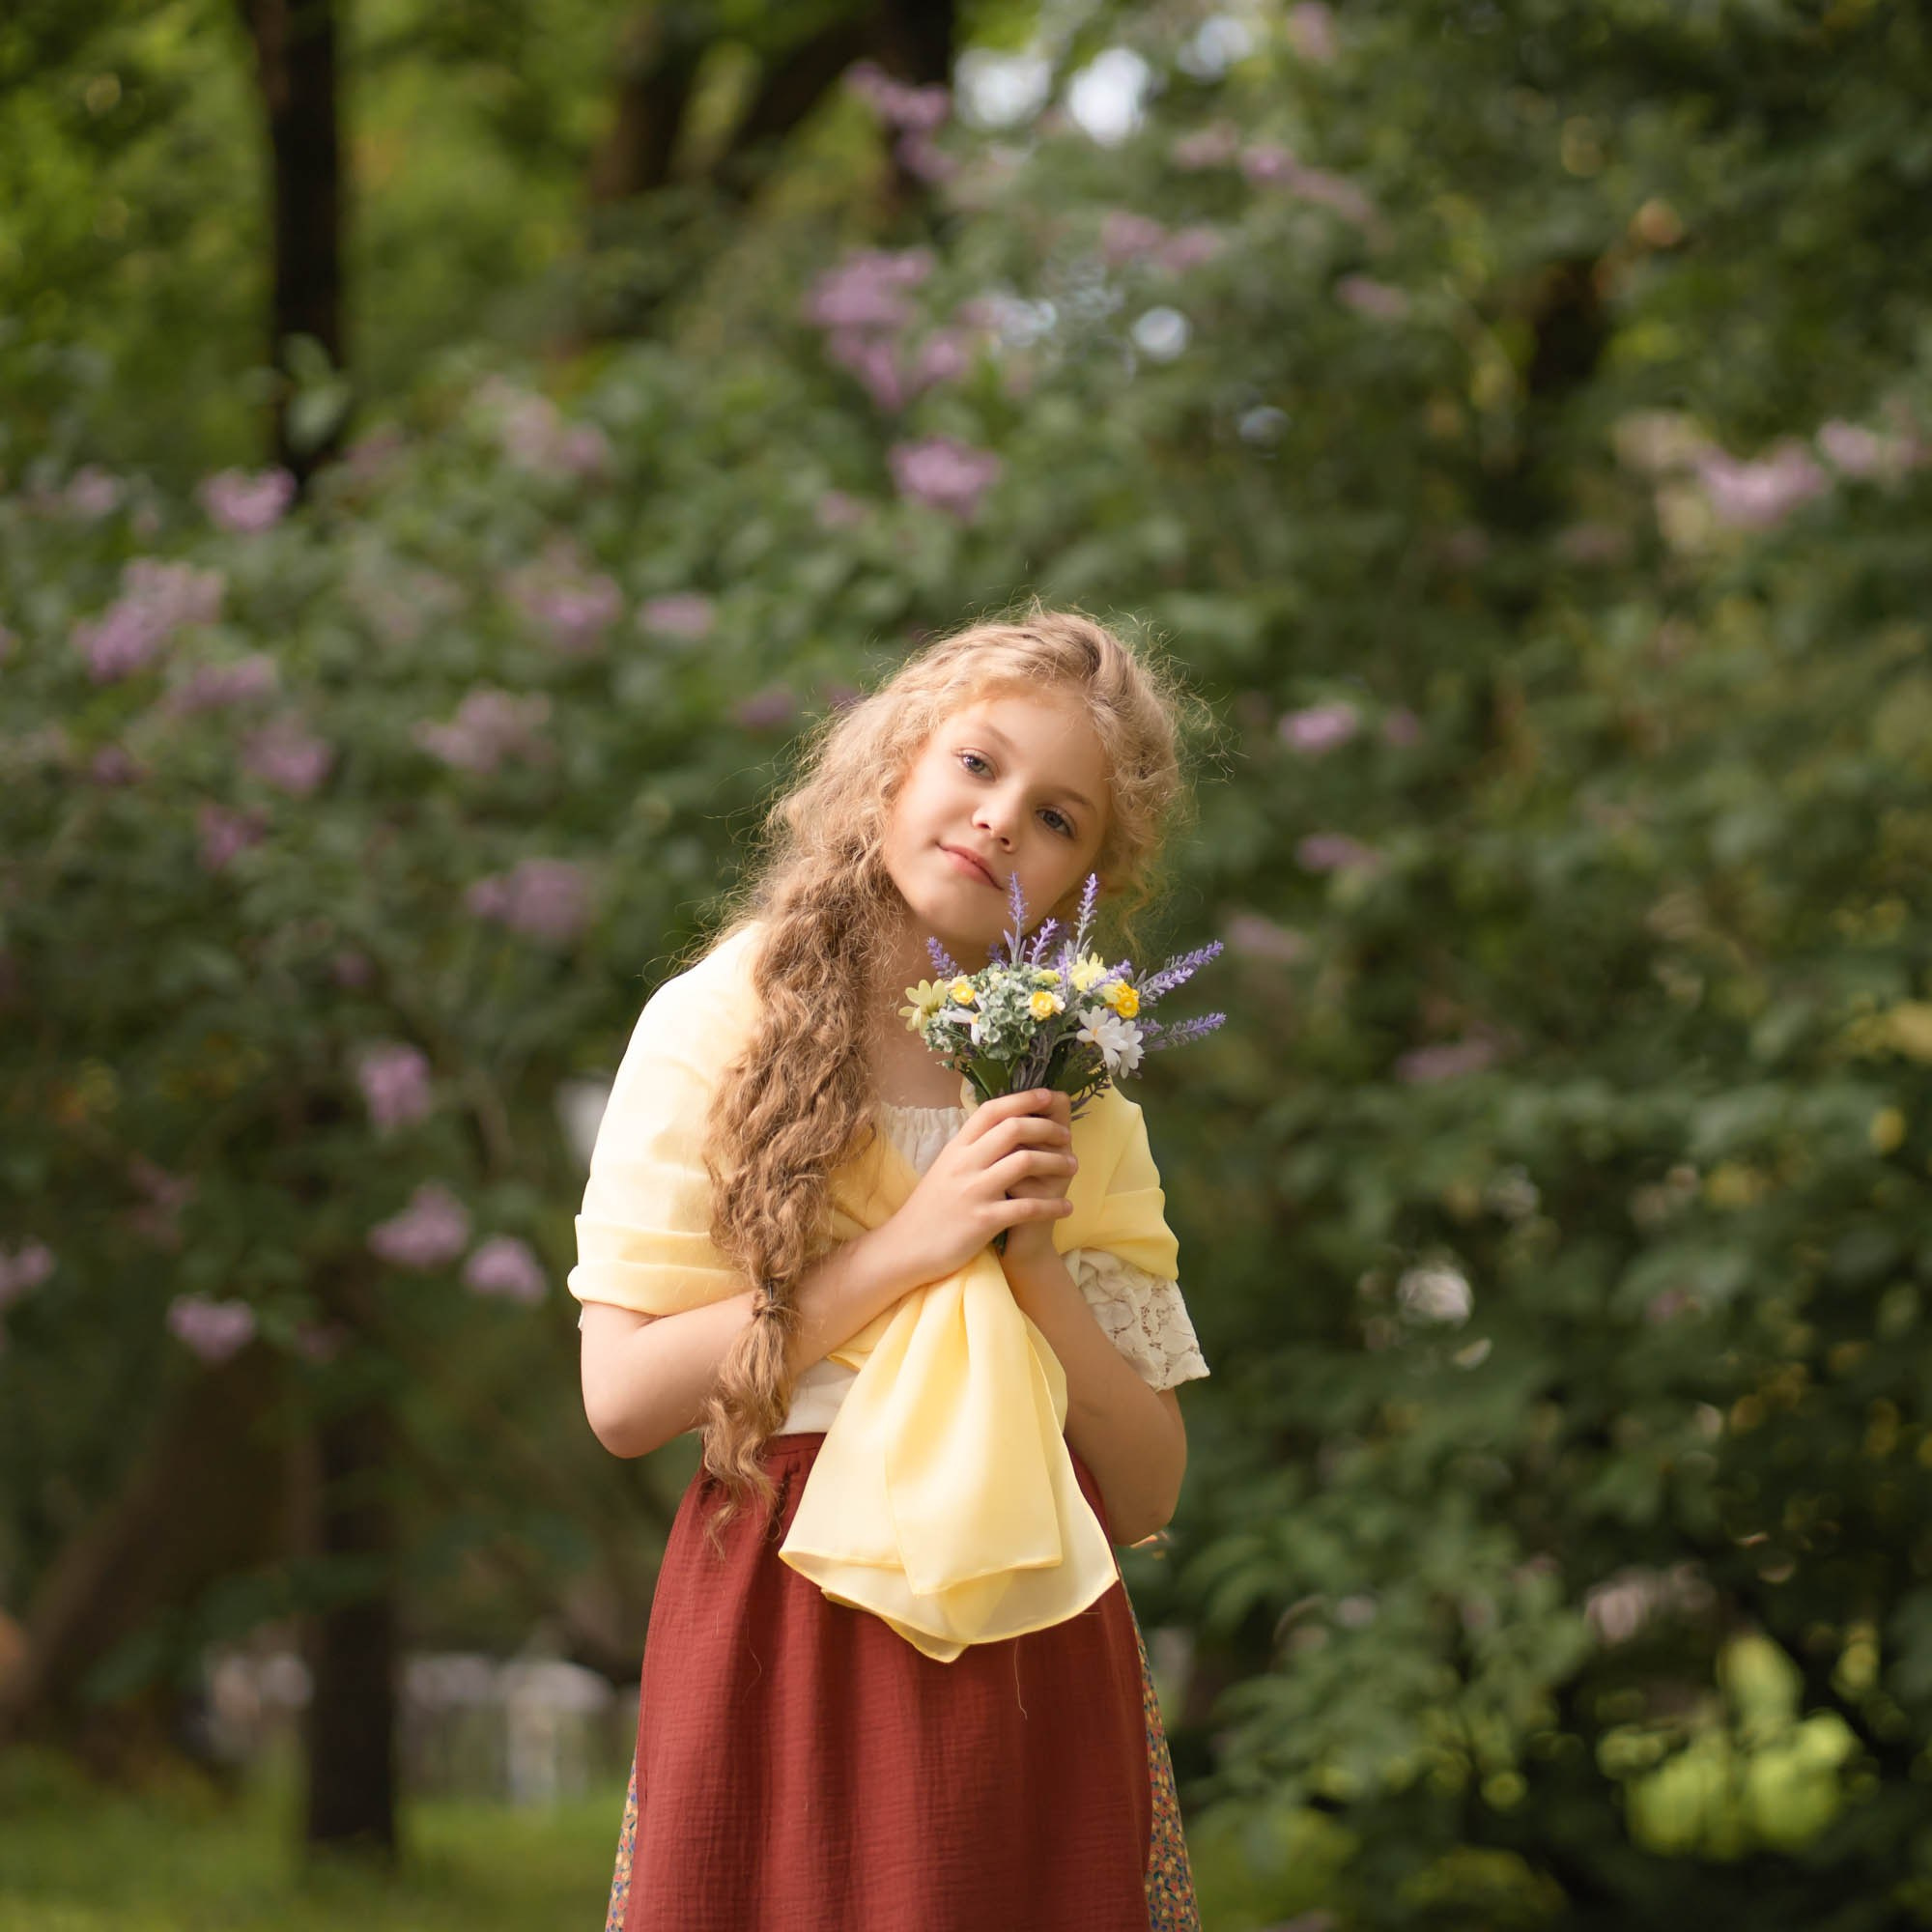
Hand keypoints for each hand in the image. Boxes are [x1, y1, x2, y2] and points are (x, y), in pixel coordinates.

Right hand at [876, 1087, 1076, 1287]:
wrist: (906, 1247)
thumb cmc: (930, 1207)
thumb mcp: (945, 1167)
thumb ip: (970, 1147)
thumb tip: (1000, 1126)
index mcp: (957, 1147)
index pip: (991, 1110)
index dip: (1023, 1099)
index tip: (1048, 1096)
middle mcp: (965, 1163)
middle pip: (1014, 1129)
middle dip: (1048, 1128)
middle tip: (1067, 1136)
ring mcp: (974, 1191)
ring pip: (1026, 1162)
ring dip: (1057, 1162)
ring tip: (1073, 1167)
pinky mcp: (983, 1220)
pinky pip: (1028, 1207)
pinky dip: (1053, 1206)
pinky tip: (1066, 1207)